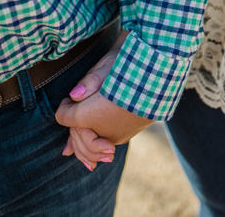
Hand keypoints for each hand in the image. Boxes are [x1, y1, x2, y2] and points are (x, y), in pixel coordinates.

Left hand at [56, 31, 152, 169]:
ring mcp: (118, 133)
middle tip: (72, 118)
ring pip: (94, 148)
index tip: (67, 99)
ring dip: (85, 149)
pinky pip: (108, 144)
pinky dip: (100, 149)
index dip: (63, 108)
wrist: (161, 72)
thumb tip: (73, 95)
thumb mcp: (106, 68)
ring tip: (83, 157)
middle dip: (73, 132)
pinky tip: (101, 151)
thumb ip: (87, 84)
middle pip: (79, 138)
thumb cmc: (131, 68)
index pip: (66, 117)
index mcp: (91, 113)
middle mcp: (103, 129)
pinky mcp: (130, 133)